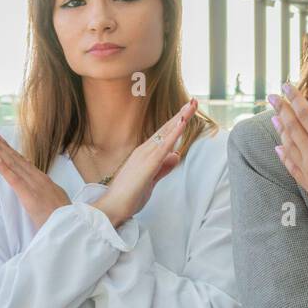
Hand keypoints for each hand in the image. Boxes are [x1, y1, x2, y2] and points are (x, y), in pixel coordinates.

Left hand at [0, 124, 70, 230]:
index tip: (0, 140)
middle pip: (17, 158)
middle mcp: (39, 179)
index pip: (23, 162)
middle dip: (2, 145)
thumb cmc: (63, 218)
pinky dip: (4, 169)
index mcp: (44, 180)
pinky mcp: (30, 196)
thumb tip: (41, 186)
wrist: (71, 226)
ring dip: (0, 150)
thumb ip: (47, 191)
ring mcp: (34, 186)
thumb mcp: (57, 199)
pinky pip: (14, 180)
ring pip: (14, 164)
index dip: (11, 150)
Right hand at [91, 99, 195, 228]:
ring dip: (180, 118)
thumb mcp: (152, 179)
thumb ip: (164, 167)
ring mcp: (145, 156)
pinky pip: (164, 146)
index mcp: (145, 154)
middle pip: (166, 129)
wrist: (113, 207)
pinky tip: (182, 123)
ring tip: (191, 105)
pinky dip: (174, 133)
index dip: (177, 122)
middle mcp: (144, 151)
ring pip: (166, 133)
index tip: (188, 110)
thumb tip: (176, 154)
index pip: (164, 134)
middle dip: (182, 114)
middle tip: (194, 100)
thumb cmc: (129, 195)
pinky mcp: (148, 165)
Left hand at [270, 82, 307, 252]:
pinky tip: (278, 149)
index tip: (285, 86)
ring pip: (289, 146)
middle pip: (292, 127)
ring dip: (280, 130)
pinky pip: (291, 167)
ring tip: (273, 118)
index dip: (294, 98)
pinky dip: (283, 155)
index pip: (305, 114)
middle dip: (281, 110)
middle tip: (271, 97)